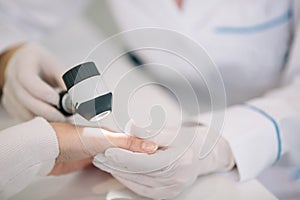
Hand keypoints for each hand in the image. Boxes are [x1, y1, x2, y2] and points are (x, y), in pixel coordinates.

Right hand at [1, 43, 66, 120]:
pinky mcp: (11, 105)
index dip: (43, 92)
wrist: (29, 64)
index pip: (27, 79)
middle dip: (47, 111)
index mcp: (24, 62)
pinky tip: (52, 119)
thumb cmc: (44, 65)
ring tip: (62, 119)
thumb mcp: (56, 66)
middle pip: (25, 98)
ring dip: (44, 118)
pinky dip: (39, 121)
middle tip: (64, 117)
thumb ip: (66, 79)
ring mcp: (9, 92)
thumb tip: (78, 95)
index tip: (59, 100)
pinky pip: (24, 118)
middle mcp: (12, 77)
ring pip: (24, 111)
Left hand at [49, 122, 157, 175]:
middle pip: (129, 147)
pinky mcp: (93, 160)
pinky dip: (118, 169)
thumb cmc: (70, 138)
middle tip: (155, 159)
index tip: (160, 148)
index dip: (148, 141)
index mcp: (111, 127)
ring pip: (120, 157)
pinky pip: (110, 165)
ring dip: (129, 162)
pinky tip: (124, 171)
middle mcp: (107, 137)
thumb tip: (150, 146)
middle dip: (140, 153)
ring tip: (144, 166)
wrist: (48, 152)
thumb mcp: (104, 139)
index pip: (135, 135)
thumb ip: (127, 142)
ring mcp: (100, 149)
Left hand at [93, 126, 234, 198]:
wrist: (202, 154)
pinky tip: (117, 171)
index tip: (108, 150)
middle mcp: (176, 179)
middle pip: (138, 172)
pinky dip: (127, 180)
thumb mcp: (172, 130)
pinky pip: (141, 189)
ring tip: (103, 162)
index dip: (124, 156)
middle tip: (99, 155)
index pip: (145, 161)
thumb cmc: (187, 139)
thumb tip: (131, 127)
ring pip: (137, 182)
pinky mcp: (165, 193)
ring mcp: (170, 189)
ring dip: (118, 172)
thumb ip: (151, 130)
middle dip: (116, 164)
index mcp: (179, 161)